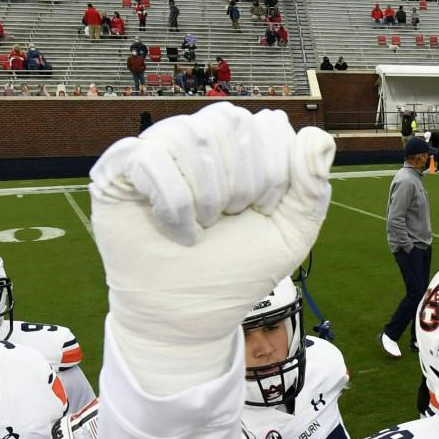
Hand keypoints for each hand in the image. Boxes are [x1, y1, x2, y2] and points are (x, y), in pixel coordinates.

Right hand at [91, 102, 332, 385]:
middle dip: (241, 183)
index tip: (263, 209)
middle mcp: (199, 140)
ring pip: (190, 136)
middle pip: (230, 124)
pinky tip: (176, 229)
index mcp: (242, 148)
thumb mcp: (291, 234)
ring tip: (202, 226)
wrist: (189, 314)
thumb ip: (312, 187)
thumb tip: (318, 136)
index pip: (268, 125)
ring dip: (206, 195)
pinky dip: (173, 202)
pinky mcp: (120, 169)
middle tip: (229, 219)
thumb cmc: (237, 271)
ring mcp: (158, 150)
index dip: (274, 173)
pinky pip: (150, 157)